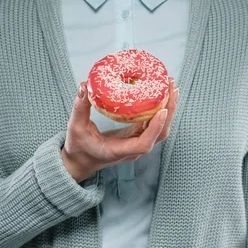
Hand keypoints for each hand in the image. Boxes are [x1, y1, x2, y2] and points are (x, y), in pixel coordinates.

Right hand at [61, 77, 178, 182]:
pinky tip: (160, 94)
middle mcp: (132, 149)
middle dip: (169, 111)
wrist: (81, 161)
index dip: (155, 128)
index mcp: (119, 150)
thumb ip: (80, 108)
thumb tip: (84, 86)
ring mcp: (136, 143)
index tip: (162, 110)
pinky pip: (152, 124)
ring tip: (171, 87)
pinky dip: (159, 110)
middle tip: (171, 87)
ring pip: (159, 129)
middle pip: (159, 134)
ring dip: (168, 109)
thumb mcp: (75, 127)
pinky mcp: (136, 136)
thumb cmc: (78, 148)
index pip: (144, 144)